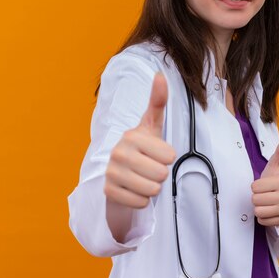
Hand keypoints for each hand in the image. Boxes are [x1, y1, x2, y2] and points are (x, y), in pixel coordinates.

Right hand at [104, 72, 176, 208]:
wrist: (120, 173)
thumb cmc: (142, 147)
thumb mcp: (151, 125)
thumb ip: (157, 101)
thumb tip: (160, 74)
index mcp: (132, 135)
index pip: (169, 156)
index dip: (168, 157)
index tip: (156, 152)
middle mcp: (118, 152)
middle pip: (161, 174)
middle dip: (160, 175)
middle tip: (149, 168)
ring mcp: (111, 172)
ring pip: (152, 190)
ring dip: (152, 188)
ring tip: (142, 178)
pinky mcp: (108, 191)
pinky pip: (140, 202)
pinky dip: (141, 200)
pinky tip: (134, 189)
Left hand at [251, 136, 278, 226]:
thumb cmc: (274, 180)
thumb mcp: (274, 165)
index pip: (254, 187)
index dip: (255, 186)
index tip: (264, 184)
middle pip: (255, 200)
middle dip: (256, 197)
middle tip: (264, 194)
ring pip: (258, 212)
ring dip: (258, 207)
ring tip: (266, 202)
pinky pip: (262, 221)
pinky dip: (263, 217)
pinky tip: (269, 211)